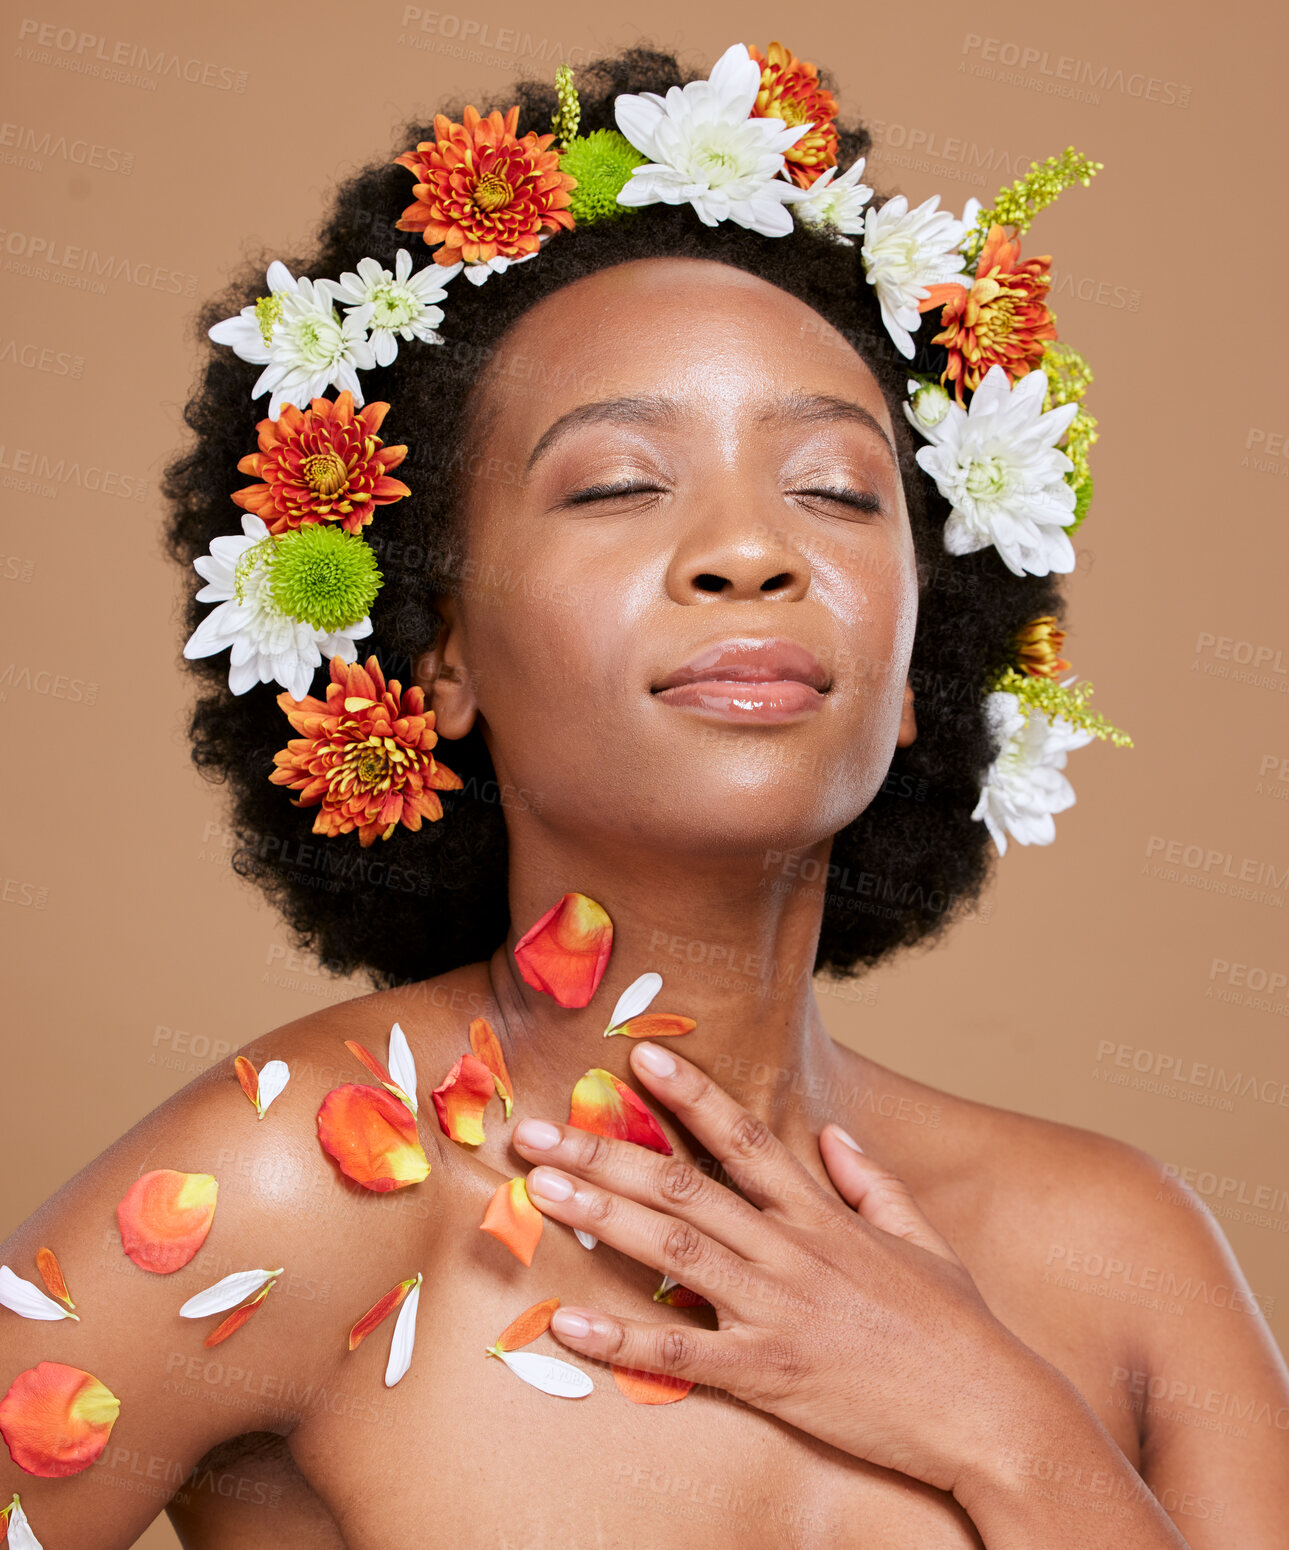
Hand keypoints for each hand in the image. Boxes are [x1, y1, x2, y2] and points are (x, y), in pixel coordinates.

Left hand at [511, 1041, 1052, 1495]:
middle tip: (542, 1128)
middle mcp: (791, 1250)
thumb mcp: (923, 1238)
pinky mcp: (770, 1374)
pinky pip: (683, 1355)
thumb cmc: (959, 1329)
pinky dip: (622, 1343)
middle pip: (684, 1187)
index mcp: (823, 1214)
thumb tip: (833, 1135)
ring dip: (601, 1216)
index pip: (743, 1136)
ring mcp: (777, 1310)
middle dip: (607, 1151)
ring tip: (543, 1189)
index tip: (640, 1057)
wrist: (992, 1411)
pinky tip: (570, 1324)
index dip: (689, 1092)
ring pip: (673, 1253)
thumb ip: (871, 1182)